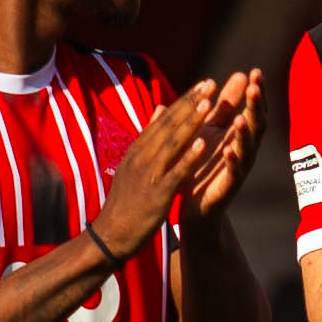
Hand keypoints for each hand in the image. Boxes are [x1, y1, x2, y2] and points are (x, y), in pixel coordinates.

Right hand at [92, 81, 231, 259]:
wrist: (110, 237)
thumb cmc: (125, 204)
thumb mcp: (132, 166)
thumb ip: (148, 138)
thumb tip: (160, 110)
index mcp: (137, 151)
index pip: (163, 120)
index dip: (184, 101)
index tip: (202, 85)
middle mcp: (141, 158)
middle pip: (168, 126)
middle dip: (190, 104)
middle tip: (210, 84)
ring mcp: (148, 176)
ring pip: (172, 144)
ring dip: (190, 123)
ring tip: (208, 104)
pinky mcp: (156, 196)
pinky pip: (175, 173)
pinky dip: (188, 158)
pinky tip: (202, 144)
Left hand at [181, 70, 265, 226]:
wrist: (195, 206)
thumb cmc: (204, 163)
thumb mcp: (214, 128)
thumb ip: (226, 104)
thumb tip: (241, 74)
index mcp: (240, 135)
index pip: (254, 109)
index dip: (257, 92)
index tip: (256, 71)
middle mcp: (245, 150)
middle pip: (256, 125)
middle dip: (256, 107)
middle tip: (255, 87)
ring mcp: (239, 169)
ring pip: (248, 149)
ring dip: (245, 133)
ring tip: (241, 117)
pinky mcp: (228, 188)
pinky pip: (233, 174)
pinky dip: (232, 162)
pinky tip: (228, 151)